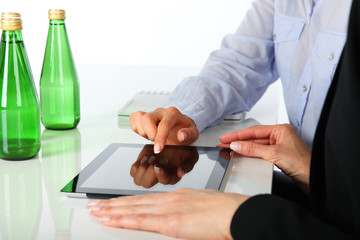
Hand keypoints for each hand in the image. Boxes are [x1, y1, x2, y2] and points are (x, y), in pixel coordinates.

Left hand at [89, 188, 248, 239]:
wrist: (235, 213)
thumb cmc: (226, 212)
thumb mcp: (203, 207)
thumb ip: (189, 211)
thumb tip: (183, 216)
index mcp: (178, 197)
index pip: (146, 199)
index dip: (129, 201)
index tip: (115, 202)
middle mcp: (169, 200)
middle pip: (135, 202)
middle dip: (114, 204)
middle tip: (96, 205)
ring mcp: (168, 209)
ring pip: (133, 209)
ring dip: (112, 210)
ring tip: (96, 211)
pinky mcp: (169, 221)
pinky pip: (140, 220)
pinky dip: (122, 219)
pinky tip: (109, 219)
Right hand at [129, 107, 198, 152]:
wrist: (180, 125)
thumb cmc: (185, 130)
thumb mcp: (193, 134)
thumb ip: (189, 134)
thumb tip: (181, 136)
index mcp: (173, 114)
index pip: (164, 124)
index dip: (160, 138)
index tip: (158, 149)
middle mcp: (161, 111)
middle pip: (147, 118)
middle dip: (149, 133)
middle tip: (155, 141)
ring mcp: (151, 112)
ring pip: (139, 118)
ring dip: (143, 132)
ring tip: (152, 137)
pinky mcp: (143, 115)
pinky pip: (134, 118)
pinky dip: (136, 128)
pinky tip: (146, 133)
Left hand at [130, 145, 198, 187]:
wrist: (174, 140)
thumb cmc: (184, 150)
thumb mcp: (191, 156)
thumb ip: (187, 165)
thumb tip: (181, 172)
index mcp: (172, 177)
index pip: (164, 182)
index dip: (160, 175)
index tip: (158, 165)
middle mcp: (159, 177)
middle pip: (146, 184)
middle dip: (148, 171)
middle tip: (153, 159)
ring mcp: (149, 173)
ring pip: (138, 180)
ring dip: (142, 168)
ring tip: (150, 158)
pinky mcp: (141, 167)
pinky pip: (133, 171)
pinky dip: (137, 164)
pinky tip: (146, 157)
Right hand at [217, 124, 310, 193]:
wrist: (315, 180)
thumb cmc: (304, 164)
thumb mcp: (274, 154)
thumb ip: (253, 149)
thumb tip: (237, 145)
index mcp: (281, 130)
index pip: (253, 131)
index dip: (237, 135)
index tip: (225, 138)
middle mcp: (280, 136)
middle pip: (253, 138)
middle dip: (238, 142)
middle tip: (223, 144)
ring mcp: (279, 147)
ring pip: (256, 146)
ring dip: (242, 149)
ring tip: (229, 150)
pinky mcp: (278, 157)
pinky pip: (260, 154)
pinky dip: (250, 155)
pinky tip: (242, 156)